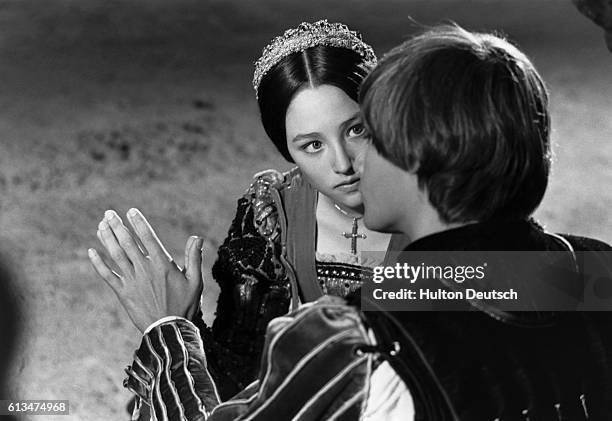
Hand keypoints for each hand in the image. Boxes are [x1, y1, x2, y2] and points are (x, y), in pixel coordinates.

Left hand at [88, 208, 203, 332]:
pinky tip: (91, 251)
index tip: (131, 211)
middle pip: (128, 243)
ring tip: (101, 225)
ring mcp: (132, 281)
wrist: (169, 330)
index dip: (139, 223)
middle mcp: (145, 270)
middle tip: (109, 213)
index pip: (148, 238)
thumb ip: (194, 258)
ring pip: (116, 255)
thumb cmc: (185, 305)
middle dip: (117, 226)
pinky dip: (98, 263)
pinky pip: (107, 275)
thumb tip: (197, 237)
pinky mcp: (123, 293)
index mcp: (163, 265)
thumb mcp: (195, 281)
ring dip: (107, 239)